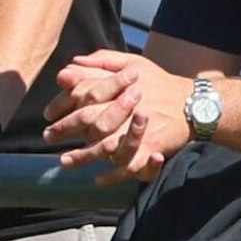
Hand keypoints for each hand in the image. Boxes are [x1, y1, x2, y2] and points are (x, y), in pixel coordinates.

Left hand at [44, 50, 192, 183]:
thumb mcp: (133, 63)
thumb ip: (102, 62)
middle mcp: (128, 107)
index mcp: (120, 87)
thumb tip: (72, 63)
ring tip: (64, 161)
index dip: (63, 104)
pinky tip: (97, 179)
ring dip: (84, 155)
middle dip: (65, 128)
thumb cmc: (159, 82)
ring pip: (106, 145)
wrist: (193, 104)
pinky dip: (113, 175)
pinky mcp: (151, 147)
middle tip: (48, 136)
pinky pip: (130, 165)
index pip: (85, 94)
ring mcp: (139, 130)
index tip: (47, 114)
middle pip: (90, 119)